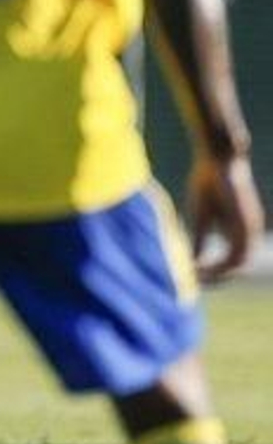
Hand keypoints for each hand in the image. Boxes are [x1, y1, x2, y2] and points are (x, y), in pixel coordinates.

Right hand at [187, 152, 263, 282]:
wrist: (219, 159)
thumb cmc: (208, 183)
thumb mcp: (201, 216)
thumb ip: (201, 239)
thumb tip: (194, 261)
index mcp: (239, 231)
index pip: (232, 261)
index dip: (215, 271)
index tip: (194, 277)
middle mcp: (249, 232)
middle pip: (238, 267)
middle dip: (217, 278)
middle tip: (195, 283)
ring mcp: (249, 228)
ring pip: (239, 264)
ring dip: (218, 275)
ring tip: (197, 278)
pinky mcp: (245, 223)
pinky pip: (237, 255)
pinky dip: (220, 266)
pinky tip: (202, 266)